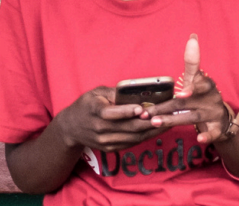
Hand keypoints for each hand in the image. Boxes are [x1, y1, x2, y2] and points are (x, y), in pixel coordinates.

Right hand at [53, 86, 168, 152]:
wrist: (71, 128)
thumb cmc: (87, 105)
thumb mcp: (96, 93)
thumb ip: (115, 92)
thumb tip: (136, 90)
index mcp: (94, 111)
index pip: (110, 114)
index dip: (126, 112)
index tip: (141, 108)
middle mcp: (99, 128)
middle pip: (127, 127)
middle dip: (148, 123)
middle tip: (165, 116)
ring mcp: (104, 141)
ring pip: (132, 137)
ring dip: (152, 131)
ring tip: (167, 122)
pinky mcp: (110, 148)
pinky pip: (131, 143)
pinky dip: (145, 136)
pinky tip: (157, 129)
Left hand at [144, 33, 231, 143]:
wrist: (222, 118)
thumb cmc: (203, 95)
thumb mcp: (199, 79)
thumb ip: (193, 62)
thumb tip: (193, 37)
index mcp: (205, 84)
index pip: (198, 82)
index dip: (191, 87)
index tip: (182, 93)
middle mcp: (211, 97)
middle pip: (186, 102)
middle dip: (167, 108)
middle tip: (150, 114)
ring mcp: (213, 113)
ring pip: (193, 117)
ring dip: (174, 120)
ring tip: (157, 123)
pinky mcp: (217, 128)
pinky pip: (212, 132)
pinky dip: (207, 135)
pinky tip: (199, 138)